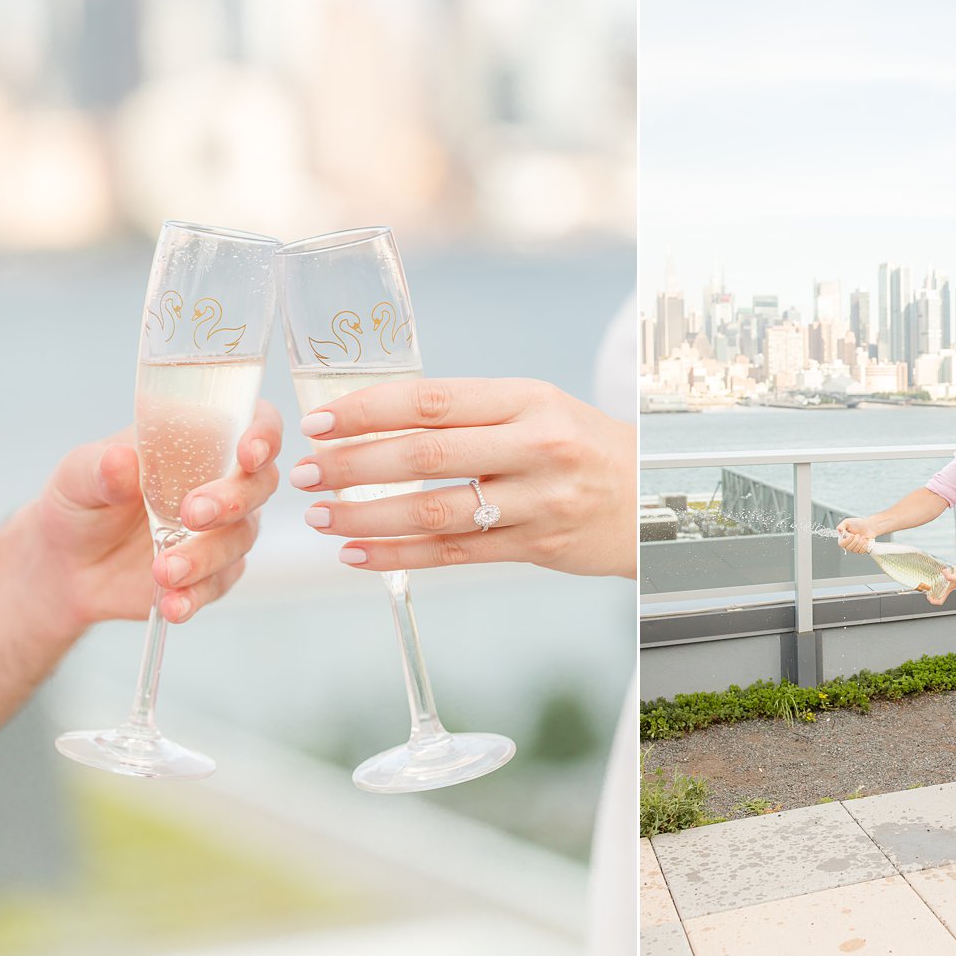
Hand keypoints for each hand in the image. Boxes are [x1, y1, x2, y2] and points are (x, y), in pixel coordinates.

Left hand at [34, 401, 282, 628]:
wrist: (66, 565)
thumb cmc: (81, 502)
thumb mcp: (77, 476)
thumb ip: (101, 468)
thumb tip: (121, 459)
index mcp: (199, 440)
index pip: (252, 422)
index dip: (263, 433)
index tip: (249, 452)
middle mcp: (222, 481)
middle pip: (259, 483)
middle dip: (234, 498)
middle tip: (193, 513)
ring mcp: (221, 530)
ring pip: (241, 537)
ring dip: (208, 554)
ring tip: (164, 570)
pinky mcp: (213, 573)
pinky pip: (219, 583)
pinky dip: (197, 595)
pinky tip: (172, 603)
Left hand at [292, 378, 636, 577]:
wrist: (651, 495)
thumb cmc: (580, 445)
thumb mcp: (539, 408)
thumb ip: (471, 413)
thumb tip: (377, 418)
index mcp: (528, 399)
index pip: (432, 401)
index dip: (367, 411)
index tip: (318, 422)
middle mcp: (537, 447)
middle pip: (426, 457)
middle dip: (353, 466)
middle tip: (304, 473)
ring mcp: (540, 501)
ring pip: (435, 512)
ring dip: (367, 517)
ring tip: (321, 518)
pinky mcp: (539, 547)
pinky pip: (456, 554)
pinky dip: (400, 556)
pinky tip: (359, 555)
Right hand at [837, 518, 874, 553]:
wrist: (868, 526)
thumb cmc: (858, 524)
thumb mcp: (847, 522)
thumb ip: (841, 526)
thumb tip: (839, 530)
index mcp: (843, 538)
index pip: (841, 544)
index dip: (847, 540)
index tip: (852, 535)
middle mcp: (848, 544)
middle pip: (848, 548)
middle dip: (855, 541)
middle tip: (858, 535)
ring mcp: (854, 548)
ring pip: (855, 550)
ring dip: (860, 542)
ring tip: (862, 537)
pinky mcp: (861, 550)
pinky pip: (861, 551)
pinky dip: (864, 545)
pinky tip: (865, 540)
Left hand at [930, 561, 955, 604]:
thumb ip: (949, 576)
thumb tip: (943, 572)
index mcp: (947, 591)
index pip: (940, 601)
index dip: (934, 601)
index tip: (929, 598)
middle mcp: (945, 589)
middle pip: (936, 597)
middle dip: (930, 596)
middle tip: (926, 592)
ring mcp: (944, 584)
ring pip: (936, 590)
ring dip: (931, 589)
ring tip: (927, 587)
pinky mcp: (943, 579)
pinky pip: (936, 583)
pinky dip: (933, 582)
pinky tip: (931, 578)